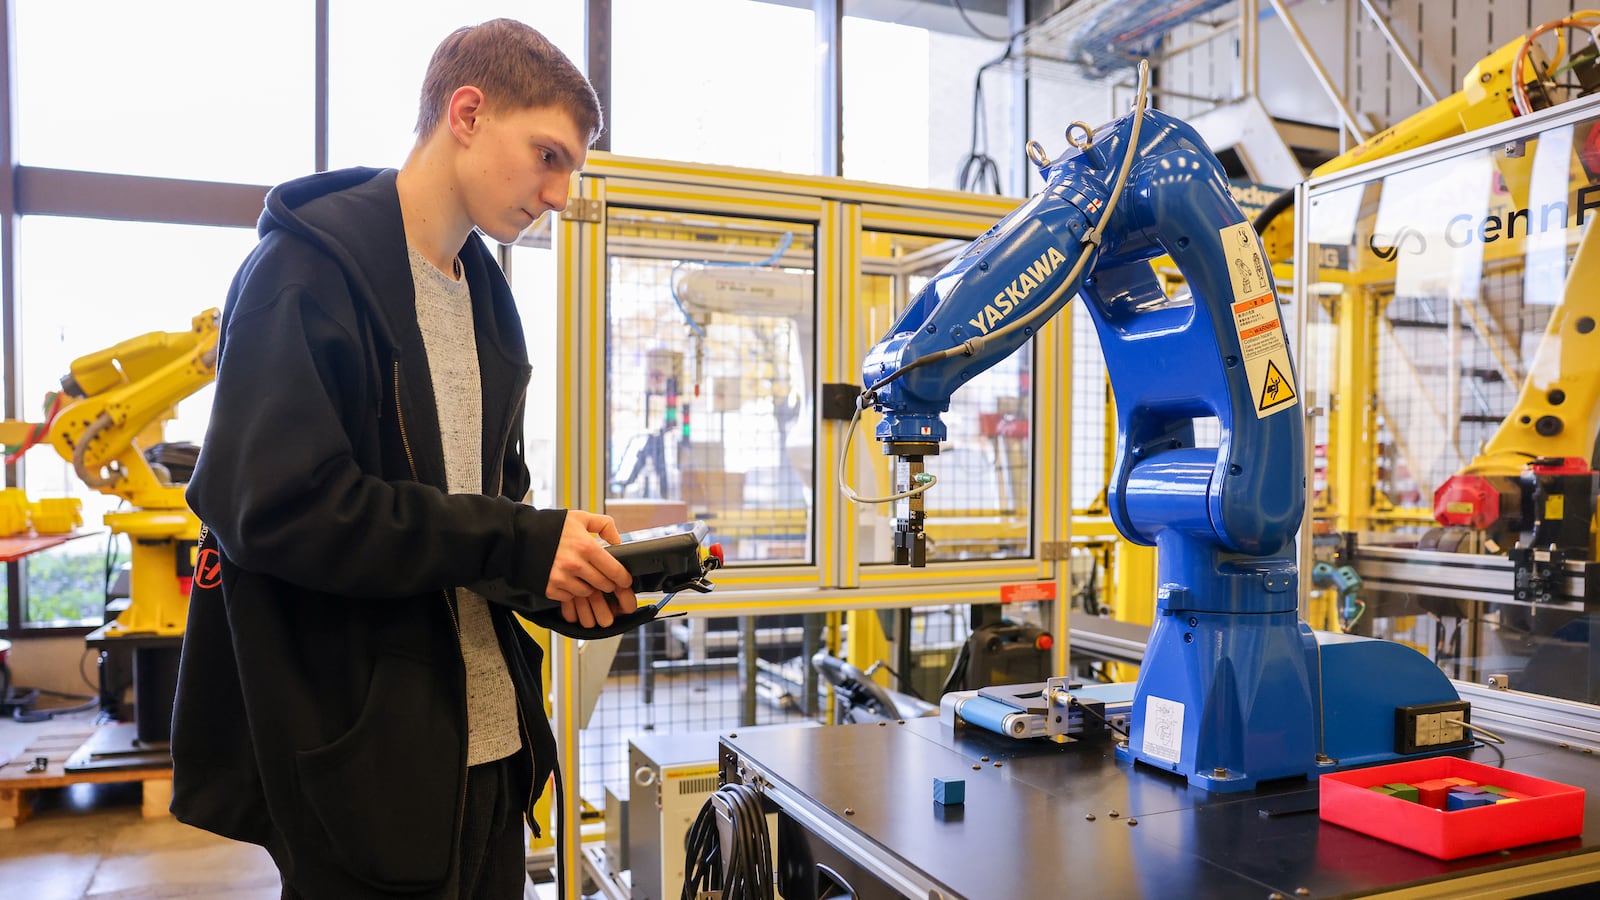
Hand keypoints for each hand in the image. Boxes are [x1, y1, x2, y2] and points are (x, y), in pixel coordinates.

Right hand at [546, 510, 638, 629]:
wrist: (518, 536)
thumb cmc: (549, 526)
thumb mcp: (579, 517)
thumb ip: (603, 524)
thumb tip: (618, 539)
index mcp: (585, 546)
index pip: (614, 570)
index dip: (623, 578)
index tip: (625, 580)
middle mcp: (575, 565)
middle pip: (603, 584)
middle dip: (607, 582)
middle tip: (604, 577)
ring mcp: (561, 578)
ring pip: (587, 592)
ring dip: (588, 587)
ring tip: (581, 575)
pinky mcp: (550, 589)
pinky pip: (570, 597)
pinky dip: (571, 591)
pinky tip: (567, 579)